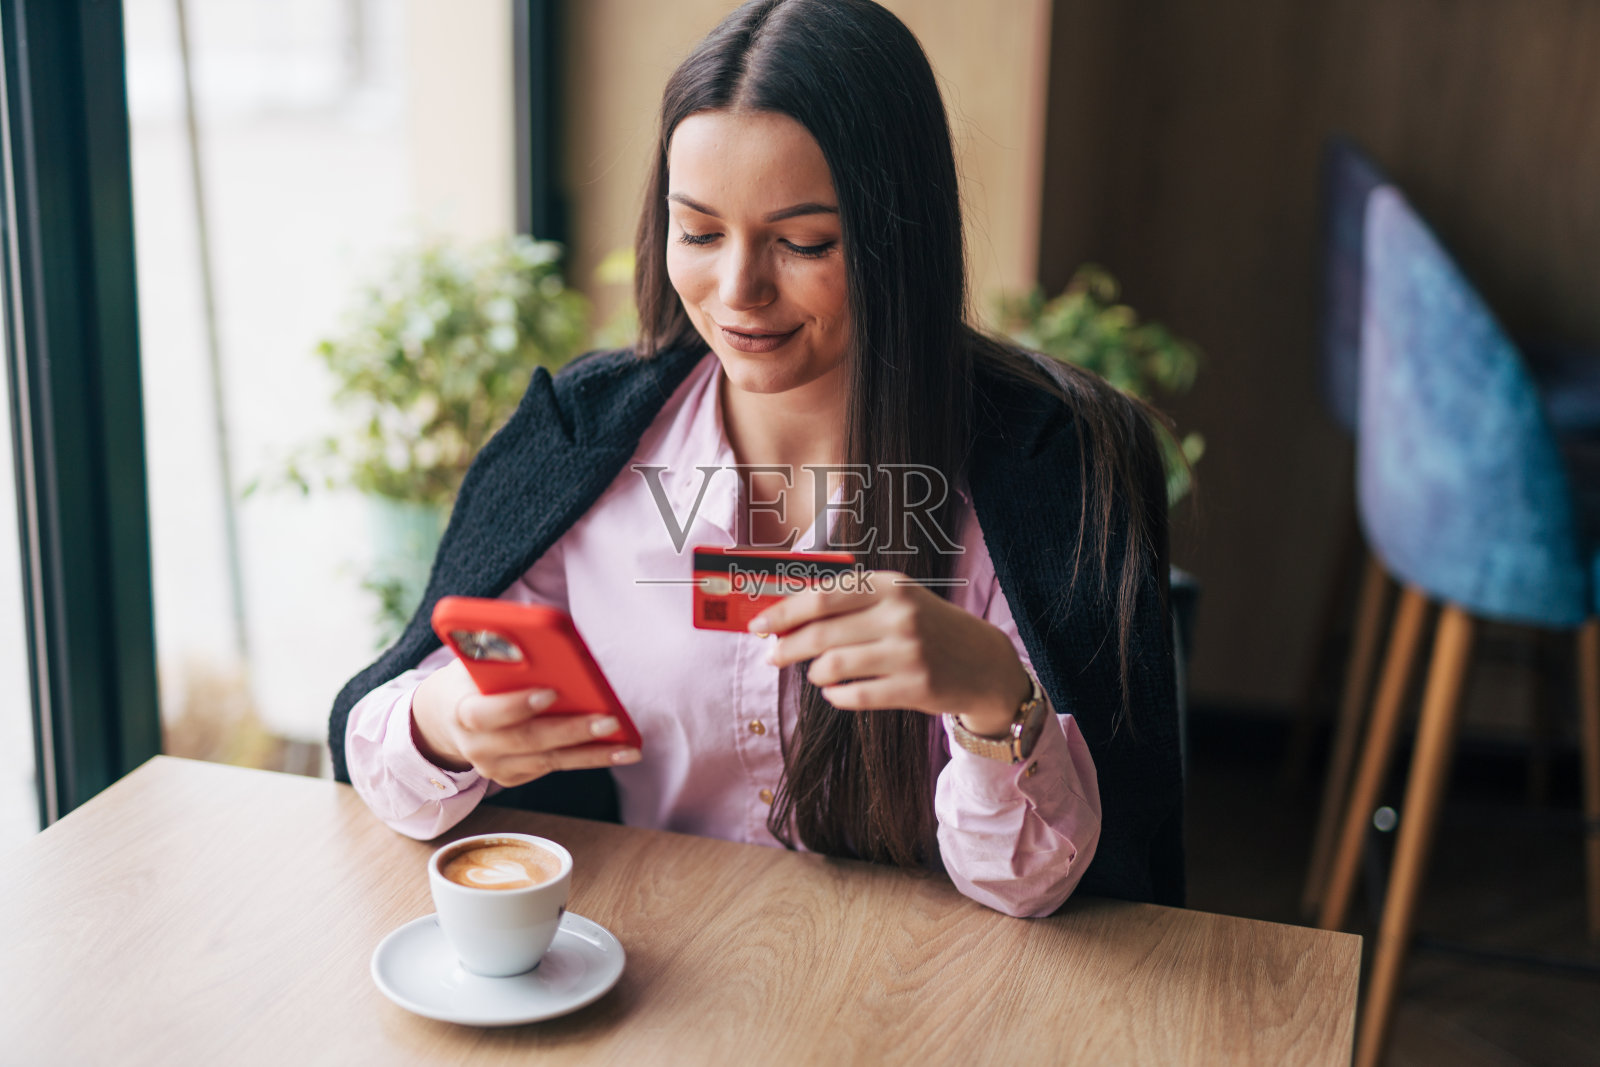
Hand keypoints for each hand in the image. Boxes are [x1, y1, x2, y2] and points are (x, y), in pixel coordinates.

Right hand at [410, 658, 641, 786]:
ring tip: (629, 747)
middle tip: (609, 719)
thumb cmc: (470, 678)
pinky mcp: (513, 776)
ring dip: (592, 754)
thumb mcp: (473, 660)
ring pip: (549, 762)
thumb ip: (498, 652)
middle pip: (528, 741)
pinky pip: (554, 768)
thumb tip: (543, 637)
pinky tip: (618, 750)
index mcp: (461, 713)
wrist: (444, 718)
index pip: (487, 714)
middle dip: (572, 731)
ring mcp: (494, 767)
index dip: (517, 705)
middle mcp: (477, 747)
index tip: (551, 691)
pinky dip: (587, 758)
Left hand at [755, 571, 1032, 736]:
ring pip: (832, 666)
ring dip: (814, 672)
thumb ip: (848, 601)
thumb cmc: (928, 628)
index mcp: (890, 586)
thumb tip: (786, 614)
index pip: (822, 596)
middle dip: (786, 647)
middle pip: (821, 633)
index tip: (758, 625)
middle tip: (772, 656)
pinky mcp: (914, 688)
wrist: (983, 663)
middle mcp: (900, 616)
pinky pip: (854, 696)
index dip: (783, 612)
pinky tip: (836, 691)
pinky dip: (835, 695)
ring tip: (817, 672)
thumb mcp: (897, 599)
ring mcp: (908, 653)